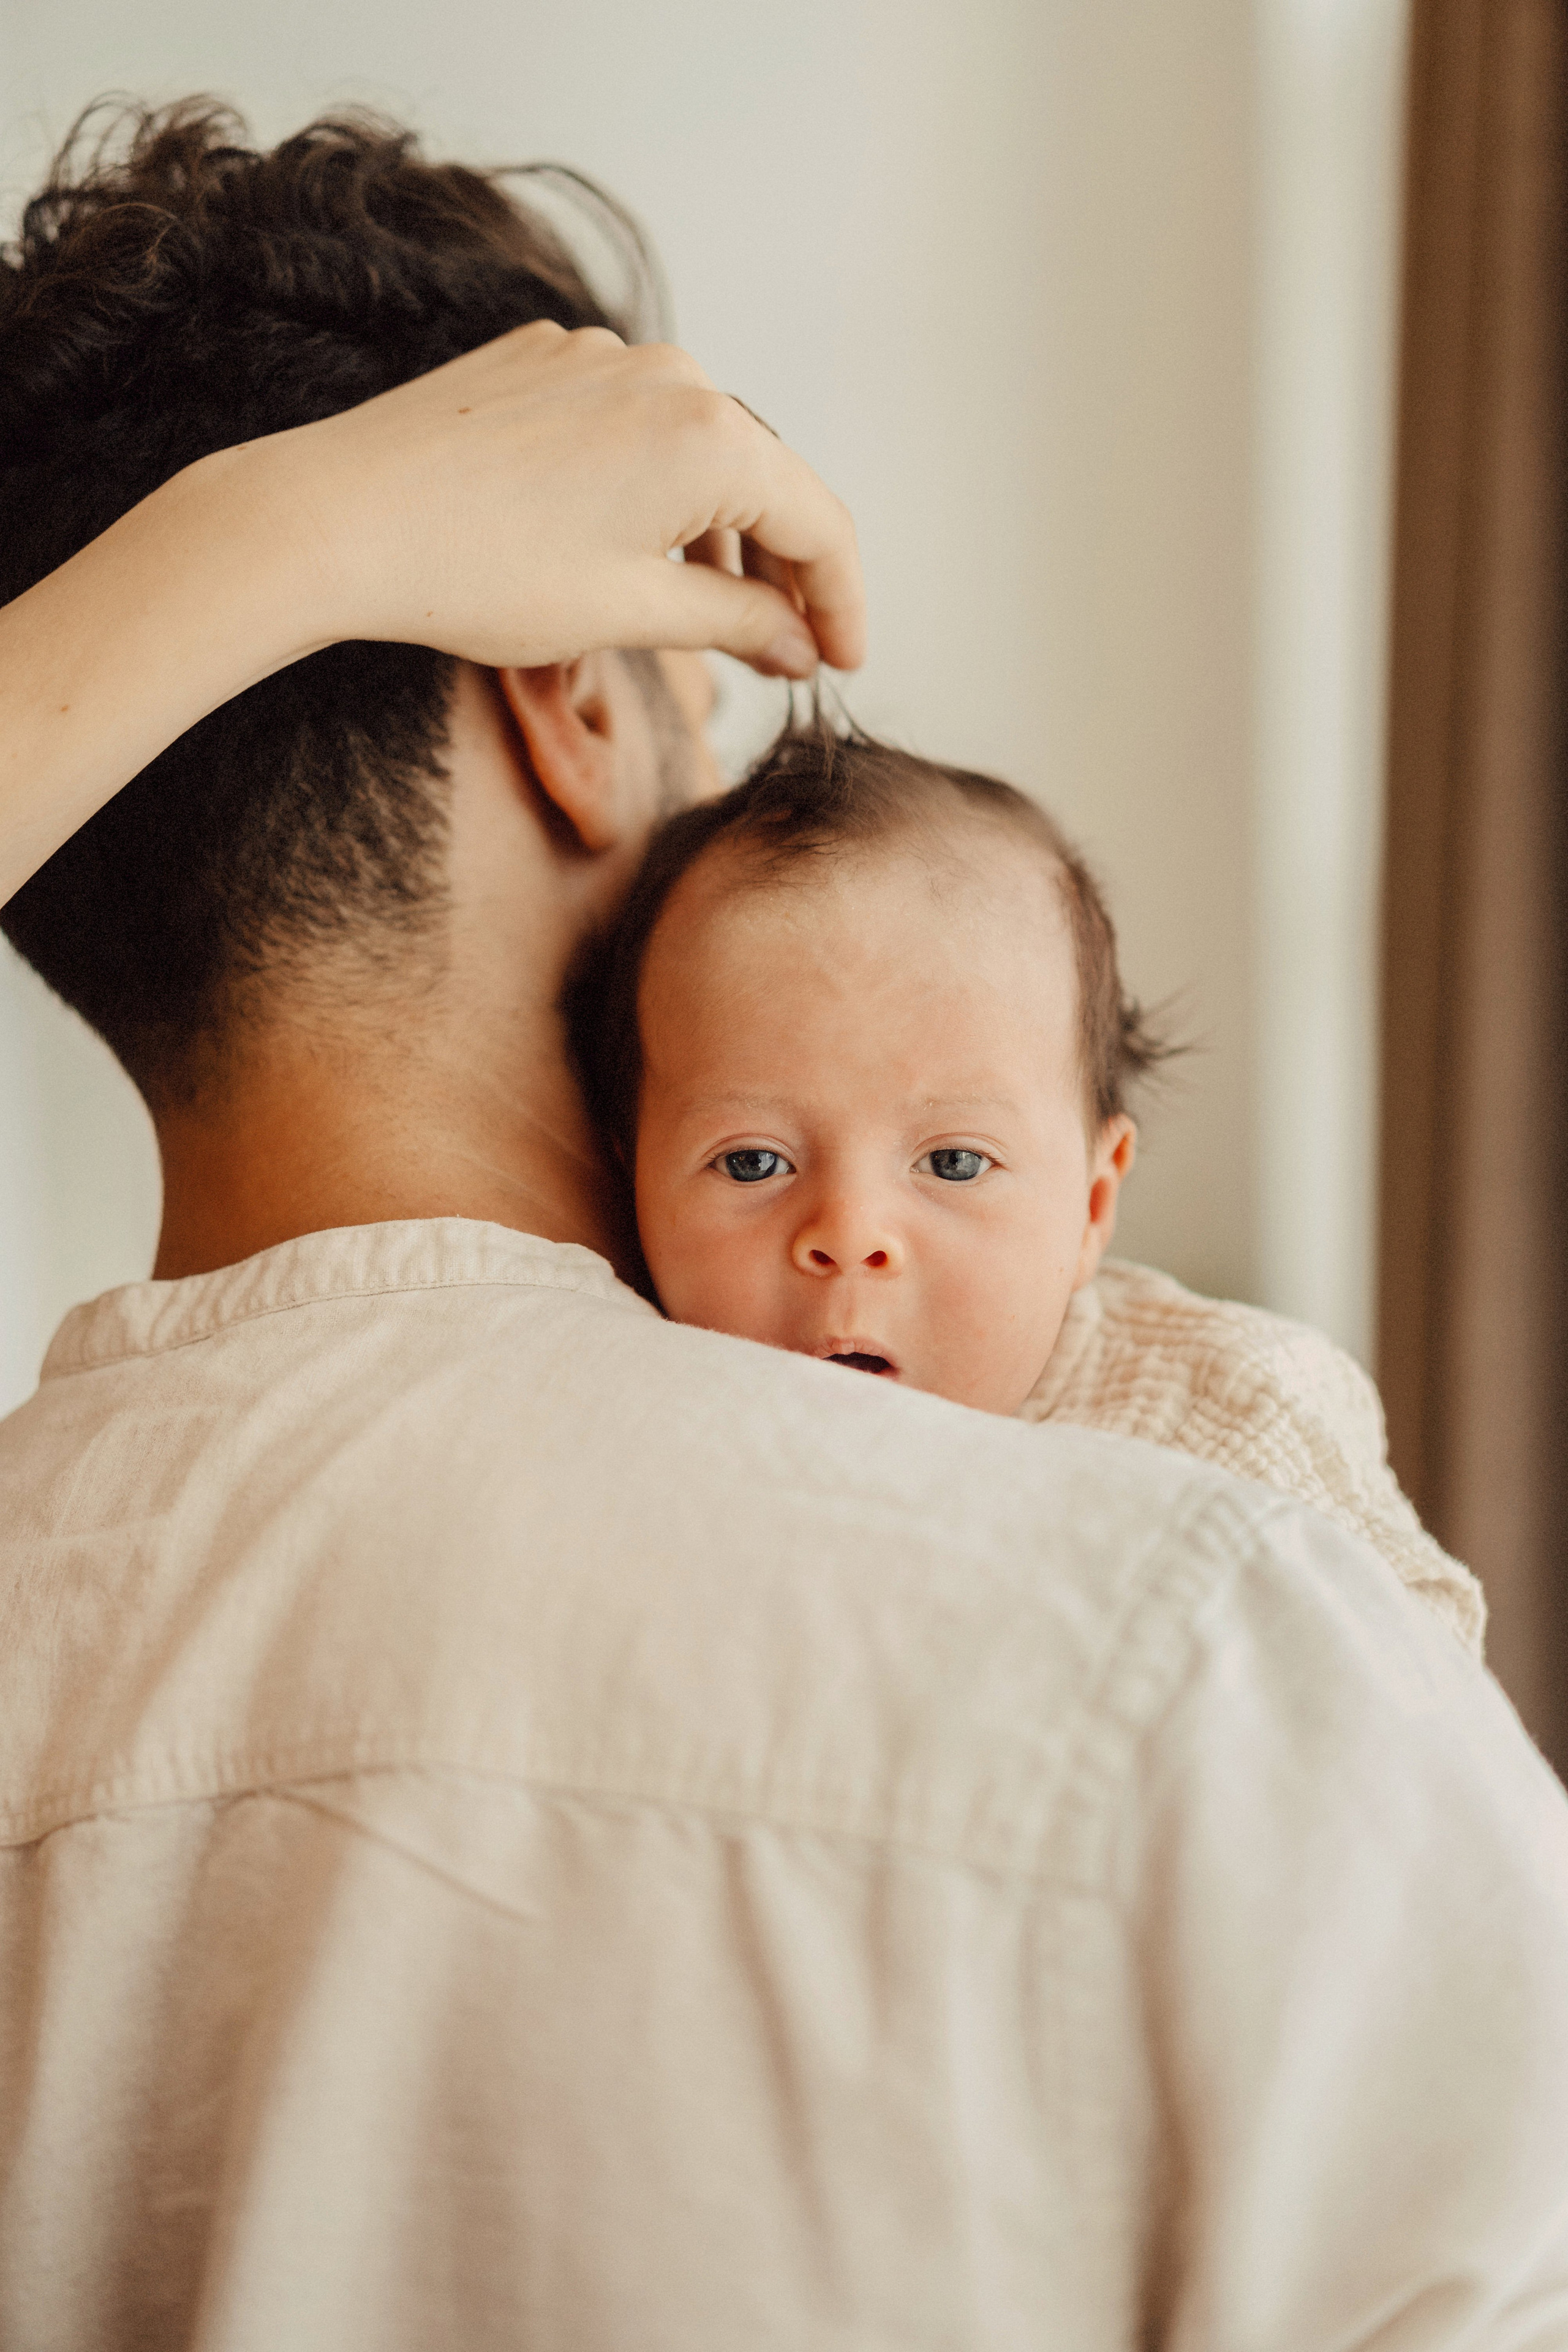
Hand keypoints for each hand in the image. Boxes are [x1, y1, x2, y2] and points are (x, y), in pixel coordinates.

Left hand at [263, 322, 864, 676]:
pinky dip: (653, 492)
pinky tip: (631, 549)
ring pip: (697, 450)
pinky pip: (631, 426)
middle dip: (784, 569)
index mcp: (709, 433)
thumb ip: (738, 622)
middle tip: (788, 652)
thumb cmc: (481, 575)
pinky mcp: (544, 360)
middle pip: (766, 477)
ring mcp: (602, 356)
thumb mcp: (631, 614)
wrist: (338, 519)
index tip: (843, 663)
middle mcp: (669, 372)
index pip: (820, 524)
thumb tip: (801, 643)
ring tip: (712, 612)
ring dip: (718, 532)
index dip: (844, 603)